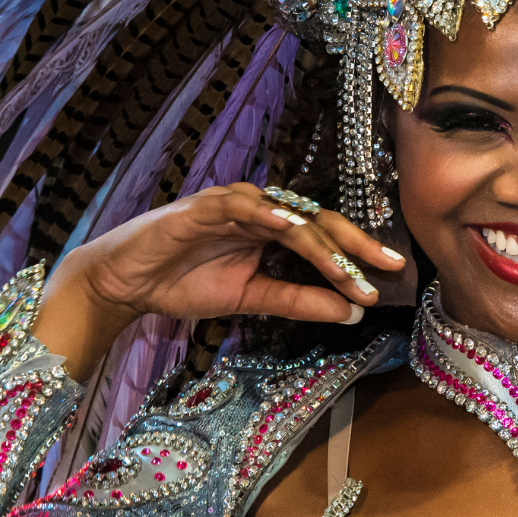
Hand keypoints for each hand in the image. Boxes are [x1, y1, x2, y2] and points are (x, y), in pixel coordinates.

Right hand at [32, 183, 406, 379]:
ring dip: (319, 244)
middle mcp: (259, 210)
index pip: (324, 237)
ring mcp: (232, 205)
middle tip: (389, 266)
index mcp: (272, 229)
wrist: (126, 284)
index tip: (392, 276)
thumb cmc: (184, 285)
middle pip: (316, 220)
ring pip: (287, 216)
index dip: (358, 254)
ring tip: (346, 271)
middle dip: (354, 245)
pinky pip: (241, 206)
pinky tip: (289, 228)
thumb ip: (298, 302)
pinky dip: (266, 215)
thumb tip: (351, 312)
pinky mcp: (201, 207)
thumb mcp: (251, 300)